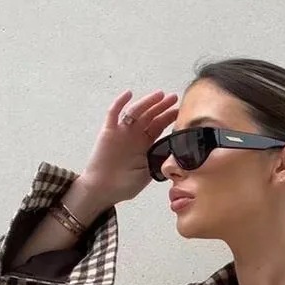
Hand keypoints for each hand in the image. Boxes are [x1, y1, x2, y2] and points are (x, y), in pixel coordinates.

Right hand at [80, 87, 178, 205]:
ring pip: (136, 111)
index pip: (159, 127)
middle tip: (174, 98)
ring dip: (147, 102)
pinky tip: (129, 94)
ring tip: (159, 95)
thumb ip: (159, 161)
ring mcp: (121, 132)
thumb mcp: (148, 173)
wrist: (103, 190)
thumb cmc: (124, 185)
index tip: (181, 112)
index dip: (169, 118)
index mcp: (145, 146)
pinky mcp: (108, 131)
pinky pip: (113, 113)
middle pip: (150, 116)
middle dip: (162, 107)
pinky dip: (120, 103)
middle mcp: (134, 136)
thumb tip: (175, 152)